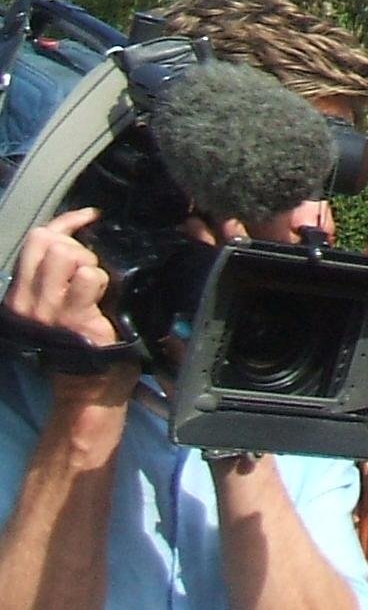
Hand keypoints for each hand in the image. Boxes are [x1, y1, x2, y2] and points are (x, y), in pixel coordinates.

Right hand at [4, 210, 137, 404]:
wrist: (88, 392)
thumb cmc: (80, 347)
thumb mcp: (55, 309)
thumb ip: (57, 278)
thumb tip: (82, 240)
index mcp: (19, 295)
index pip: (36, 239)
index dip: (66, 221)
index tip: (90, 217)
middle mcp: (27, 301)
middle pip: (50, 242)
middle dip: (80, 246)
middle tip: (93, 268)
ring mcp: (48, 310)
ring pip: (67, 254)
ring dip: (90, 263)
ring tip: (97, 286)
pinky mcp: (73, 318)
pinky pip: (88, 277)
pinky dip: (102, 280)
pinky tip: (105, 298)